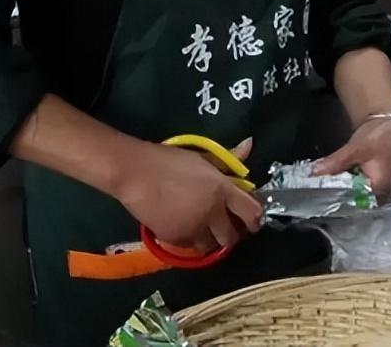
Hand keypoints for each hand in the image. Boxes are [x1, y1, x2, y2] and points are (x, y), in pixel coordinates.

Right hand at [115, 138, 261, 252]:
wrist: (135, 173)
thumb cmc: (169, 160)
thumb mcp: (202, 156)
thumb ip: (228, 158)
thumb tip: (250, 145)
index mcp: (222, 190)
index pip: (252, 212)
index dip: (255, 219)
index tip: (252, 221)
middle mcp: (212, 213)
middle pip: (232, 237)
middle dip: (232, 234)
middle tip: (225, 226)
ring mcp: (193, 228)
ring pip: (210, 245)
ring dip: (211, 239)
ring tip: (203, 227)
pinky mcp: (175, 238)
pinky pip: (189, 244)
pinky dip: (190, 238)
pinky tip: (183, 225)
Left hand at [312, 117, 390, 198]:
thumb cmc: (379, 137)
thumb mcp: (355, 149)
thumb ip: (335, 163)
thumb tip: (314, 173)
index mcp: (379, 190)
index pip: (351, 200)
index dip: (333, 195)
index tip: (316, 189)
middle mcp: (380, 195)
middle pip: (351, 198)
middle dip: (334, 191)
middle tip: (315, 184)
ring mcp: (377, 190)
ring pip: (352, 192)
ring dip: (339, 185)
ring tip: (322, 180)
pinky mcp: (372, 183)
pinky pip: (356, 187)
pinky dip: (346, 181)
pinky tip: (335, 175)